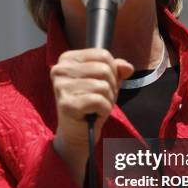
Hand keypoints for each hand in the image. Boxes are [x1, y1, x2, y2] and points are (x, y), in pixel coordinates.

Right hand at [51, 48, 132, 186]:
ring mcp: (61, 86)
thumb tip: (127, 67)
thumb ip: (117, 69)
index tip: (102, 84)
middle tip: (101, 99)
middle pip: (104, 69)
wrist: (77, 133)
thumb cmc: (91, 104)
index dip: (112, 71)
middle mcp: (60, 69)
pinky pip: (99, 101)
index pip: (103, 54)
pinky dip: (104, 109)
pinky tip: (94, 114)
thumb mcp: (106, 81)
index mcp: (67, 59)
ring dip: (107, 100)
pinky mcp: (67, 104)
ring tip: (97, 107)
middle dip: (111, 87)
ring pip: (103, 86)